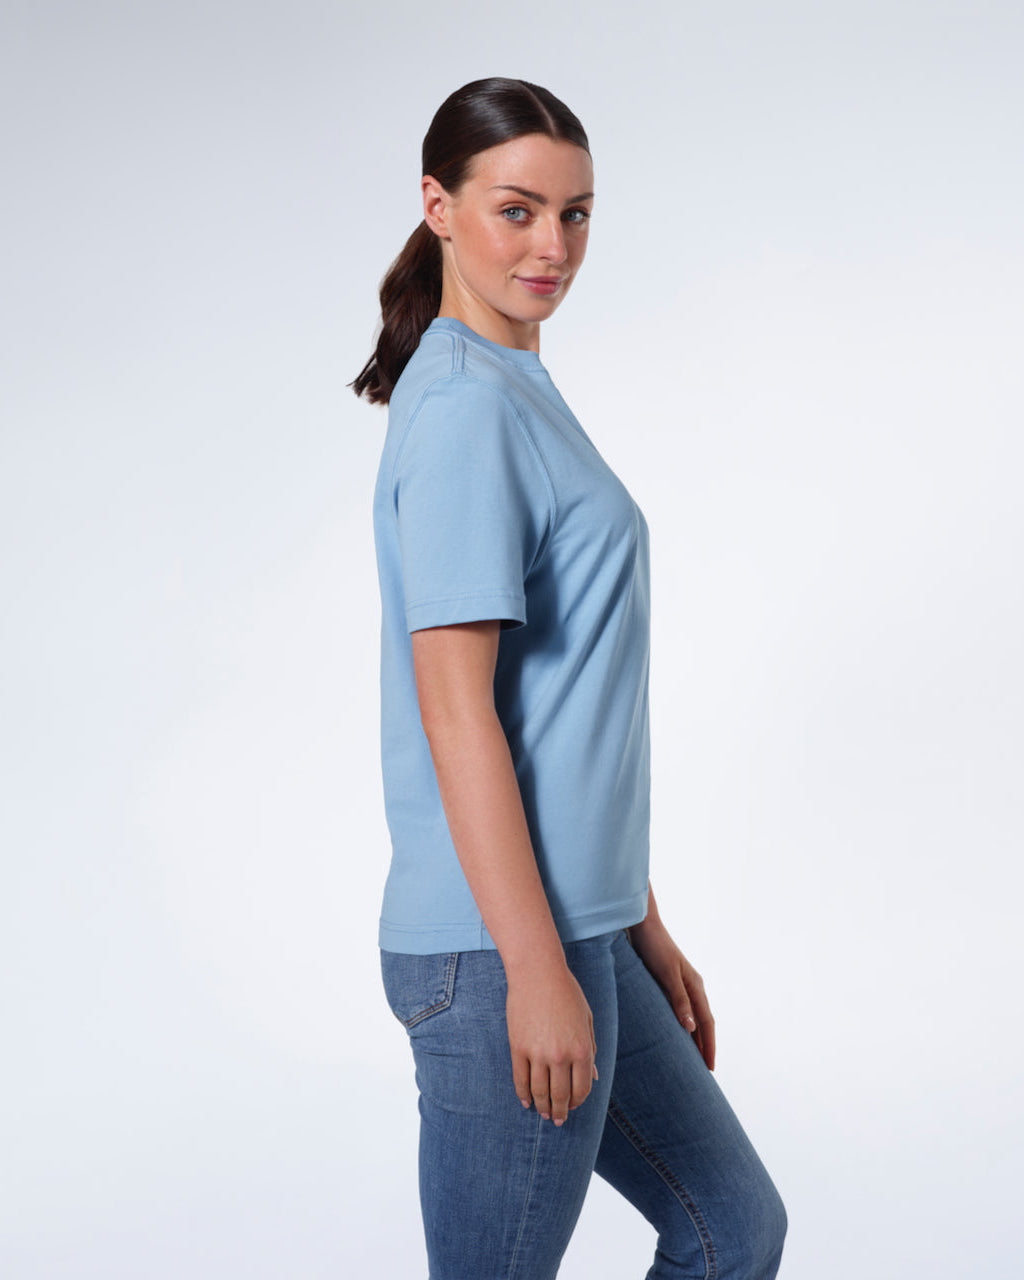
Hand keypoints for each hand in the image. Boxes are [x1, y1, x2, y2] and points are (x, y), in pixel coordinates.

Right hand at [506, 963, 597, 1125]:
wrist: (537, 973)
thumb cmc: (566, 992)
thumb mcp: (587, 1019)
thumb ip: (590, 1049)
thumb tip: (593, 1077)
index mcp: (582, 1049)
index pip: (582, 1089)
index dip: (578, 1102)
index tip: (574, 1107)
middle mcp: (561, 1055)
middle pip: (561, 1095)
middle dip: (560, 1112)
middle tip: (558, 1120)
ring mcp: (537, 1053)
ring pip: (539, 1092)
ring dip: (542, 1107)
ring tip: (544, 1113)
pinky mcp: (518, 1048)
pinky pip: (520, 1079)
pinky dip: (523, 1094)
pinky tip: (526, 1101)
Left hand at [629, 916, 715, 1069]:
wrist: (642, 924)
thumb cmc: (654, 947)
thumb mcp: (667, 974)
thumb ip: (679, 1000)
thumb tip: (692, 1028)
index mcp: (695, 986)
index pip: (707, 1023)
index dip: (709, 1046)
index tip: (710, 1067)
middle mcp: (692, 985)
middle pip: (703, 1021)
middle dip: (705, 1045)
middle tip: (704, 1070)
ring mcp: (681, 983)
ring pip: (693, 1016)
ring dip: (695, 1036)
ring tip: (692, 1057)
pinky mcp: (668, 981)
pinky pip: (681, 1009)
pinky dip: (683, 1024)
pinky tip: (675, 1031)